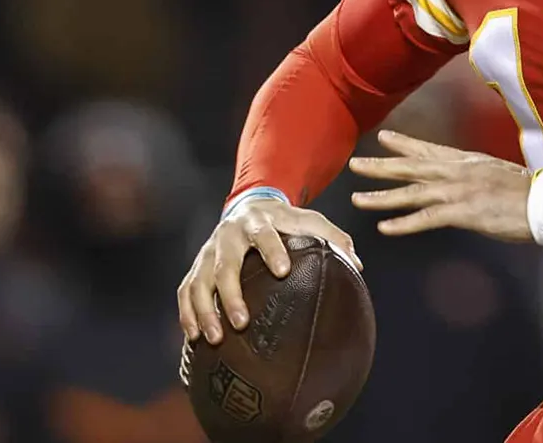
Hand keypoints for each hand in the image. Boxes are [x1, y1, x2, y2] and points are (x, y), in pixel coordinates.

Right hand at [177, 198, 357, 343]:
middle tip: (241, 322)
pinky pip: (185, 291)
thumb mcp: (308, 219)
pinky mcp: (196, 267)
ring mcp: (208, 252)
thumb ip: (332, 236)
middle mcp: (228, 236)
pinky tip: (195, 337)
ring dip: (205, 311)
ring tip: (215, 338)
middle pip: (224, 266)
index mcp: (258, 222)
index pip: (264, 234)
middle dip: (231, 294)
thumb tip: (357, 264)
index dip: (272, 250)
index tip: (282, 270)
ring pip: (199, 282)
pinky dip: (187, 313)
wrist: (247, 205)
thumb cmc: (284, 220)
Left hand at [348, 130, 532, 243]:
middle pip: (411, 168)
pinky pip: (426, 218)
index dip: (405, 144)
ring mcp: (457, 191)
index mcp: (466, 161)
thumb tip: (468, 180)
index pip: (429, 150)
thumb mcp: (498, 174)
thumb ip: (477, 176)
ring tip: (358, 198)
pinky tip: (385, 228)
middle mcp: (456, 172)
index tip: (384, 138)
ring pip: (411, 193)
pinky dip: (404, 223)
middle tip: (355, 164)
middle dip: (381, 166)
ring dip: (382, 196)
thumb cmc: (529, 192)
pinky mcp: (462, 212)